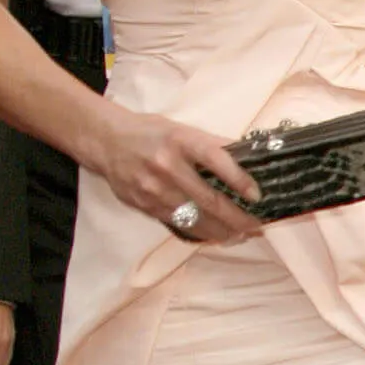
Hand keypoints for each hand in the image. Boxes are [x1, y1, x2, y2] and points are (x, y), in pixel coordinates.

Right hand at [88, 103, 261, 242]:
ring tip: (242, 234)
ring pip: (196, 218)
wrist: (106, 141)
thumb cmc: (152, 134)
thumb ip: (213, 145)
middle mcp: (167, 165)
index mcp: (181, 140)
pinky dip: (201, 232)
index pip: (216, 160)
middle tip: (257, 226)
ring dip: (223, 231)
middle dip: (238, 218)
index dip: (239, 180)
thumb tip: (249, 160)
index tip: (257, 195)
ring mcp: (154, 189)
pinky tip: (217, 234)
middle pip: (209, 199)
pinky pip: (179, 225)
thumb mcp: (182, 129)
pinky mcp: (145, 205)